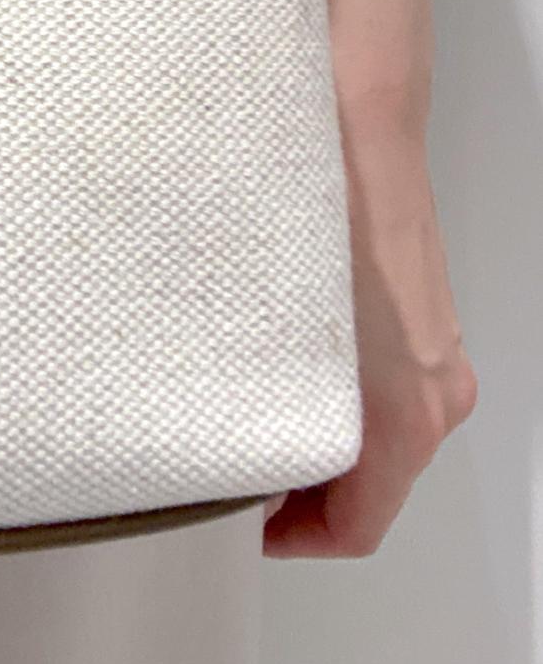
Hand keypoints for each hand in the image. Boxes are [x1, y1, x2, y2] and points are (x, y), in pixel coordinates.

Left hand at [263, 88, 476, 557]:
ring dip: (315, 435)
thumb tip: (227, 452)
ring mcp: (436, 354)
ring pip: (374, 434)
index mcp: (409, 414)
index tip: (245, 524)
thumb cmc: (328, 210)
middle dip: (300, 489)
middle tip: (233, 472)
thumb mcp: (280, 335)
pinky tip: (277, 358)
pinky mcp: (422, 321)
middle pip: (368, 486)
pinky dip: (332, 392)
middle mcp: (436, 392)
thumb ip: (266, 409)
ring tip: (246, 412)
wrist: (361, 125)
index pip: (356, 529)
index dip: (292, 537)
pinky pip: (380, 385)